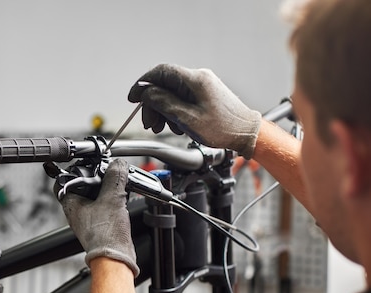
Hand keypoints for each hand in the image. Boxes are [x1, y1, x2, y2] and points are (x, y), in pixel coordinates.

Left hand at [58, 159, 139, 276]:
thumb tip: (118, 165)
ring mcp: (89, 218)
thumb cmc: (105, 236)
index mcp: (71, 203)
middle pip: (84, 185)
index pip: (64, 179)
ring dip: (108, 188)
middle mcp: (77, 211)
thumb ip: (114, 178)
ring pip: (96, 195)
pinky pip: (106, 205)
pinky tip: (124, 197)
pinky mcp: (101, 224)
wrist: (116, 259)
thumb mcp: (112, 199)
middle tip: (109, 172)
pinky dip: (114, 199)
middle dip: (98, 177)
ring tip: (119, 184)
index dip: (76, 169)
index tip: (88, 164)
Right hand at [128, 63, 261, 158]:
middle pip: (164, 85)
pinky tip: (175, 125)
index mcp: (194, 80)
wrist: (246, 134)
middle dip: (152, 104)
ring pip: (171, 93)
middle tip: (149, 123)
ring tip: (161, 128)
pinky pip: (180, 99)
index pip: (160, 72)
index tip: (133, 98)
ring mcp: (201, 86)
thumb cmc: (223, 128)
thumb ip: (164, 103)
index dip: (143, 84)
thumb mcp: (187, 118)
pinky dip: (172, 112)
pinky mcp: (203, 95)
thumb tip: (146, 93)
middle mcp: (198, 79)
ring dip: (161, 111)